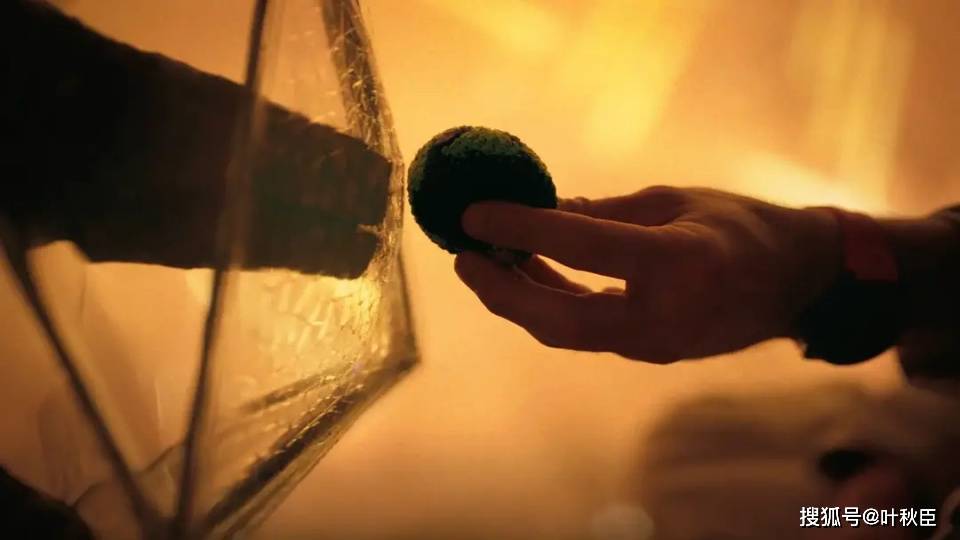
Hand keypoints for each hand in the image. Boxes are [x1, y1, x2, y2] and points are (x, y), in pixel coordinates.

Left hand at [454, 186, 842, 362]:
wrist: (798, 283)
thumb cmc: (745, 227)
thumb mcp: (677, 200)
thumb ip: (606, 211)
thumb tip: (541, 211)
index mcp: (680, 262)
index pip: (585, 247)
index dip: (524, 228)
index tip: (476, 213)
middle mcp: (664, 315)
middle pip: (560, 318)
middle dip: (502, 291)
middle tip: (464, 255)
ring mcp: (655, 344)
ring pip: (567, 331)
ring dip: (519, 299)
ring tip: (484, 262)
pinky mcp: (649, 350)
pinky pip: (586, 331)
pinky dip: (550, 304)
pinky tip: (529, 274)